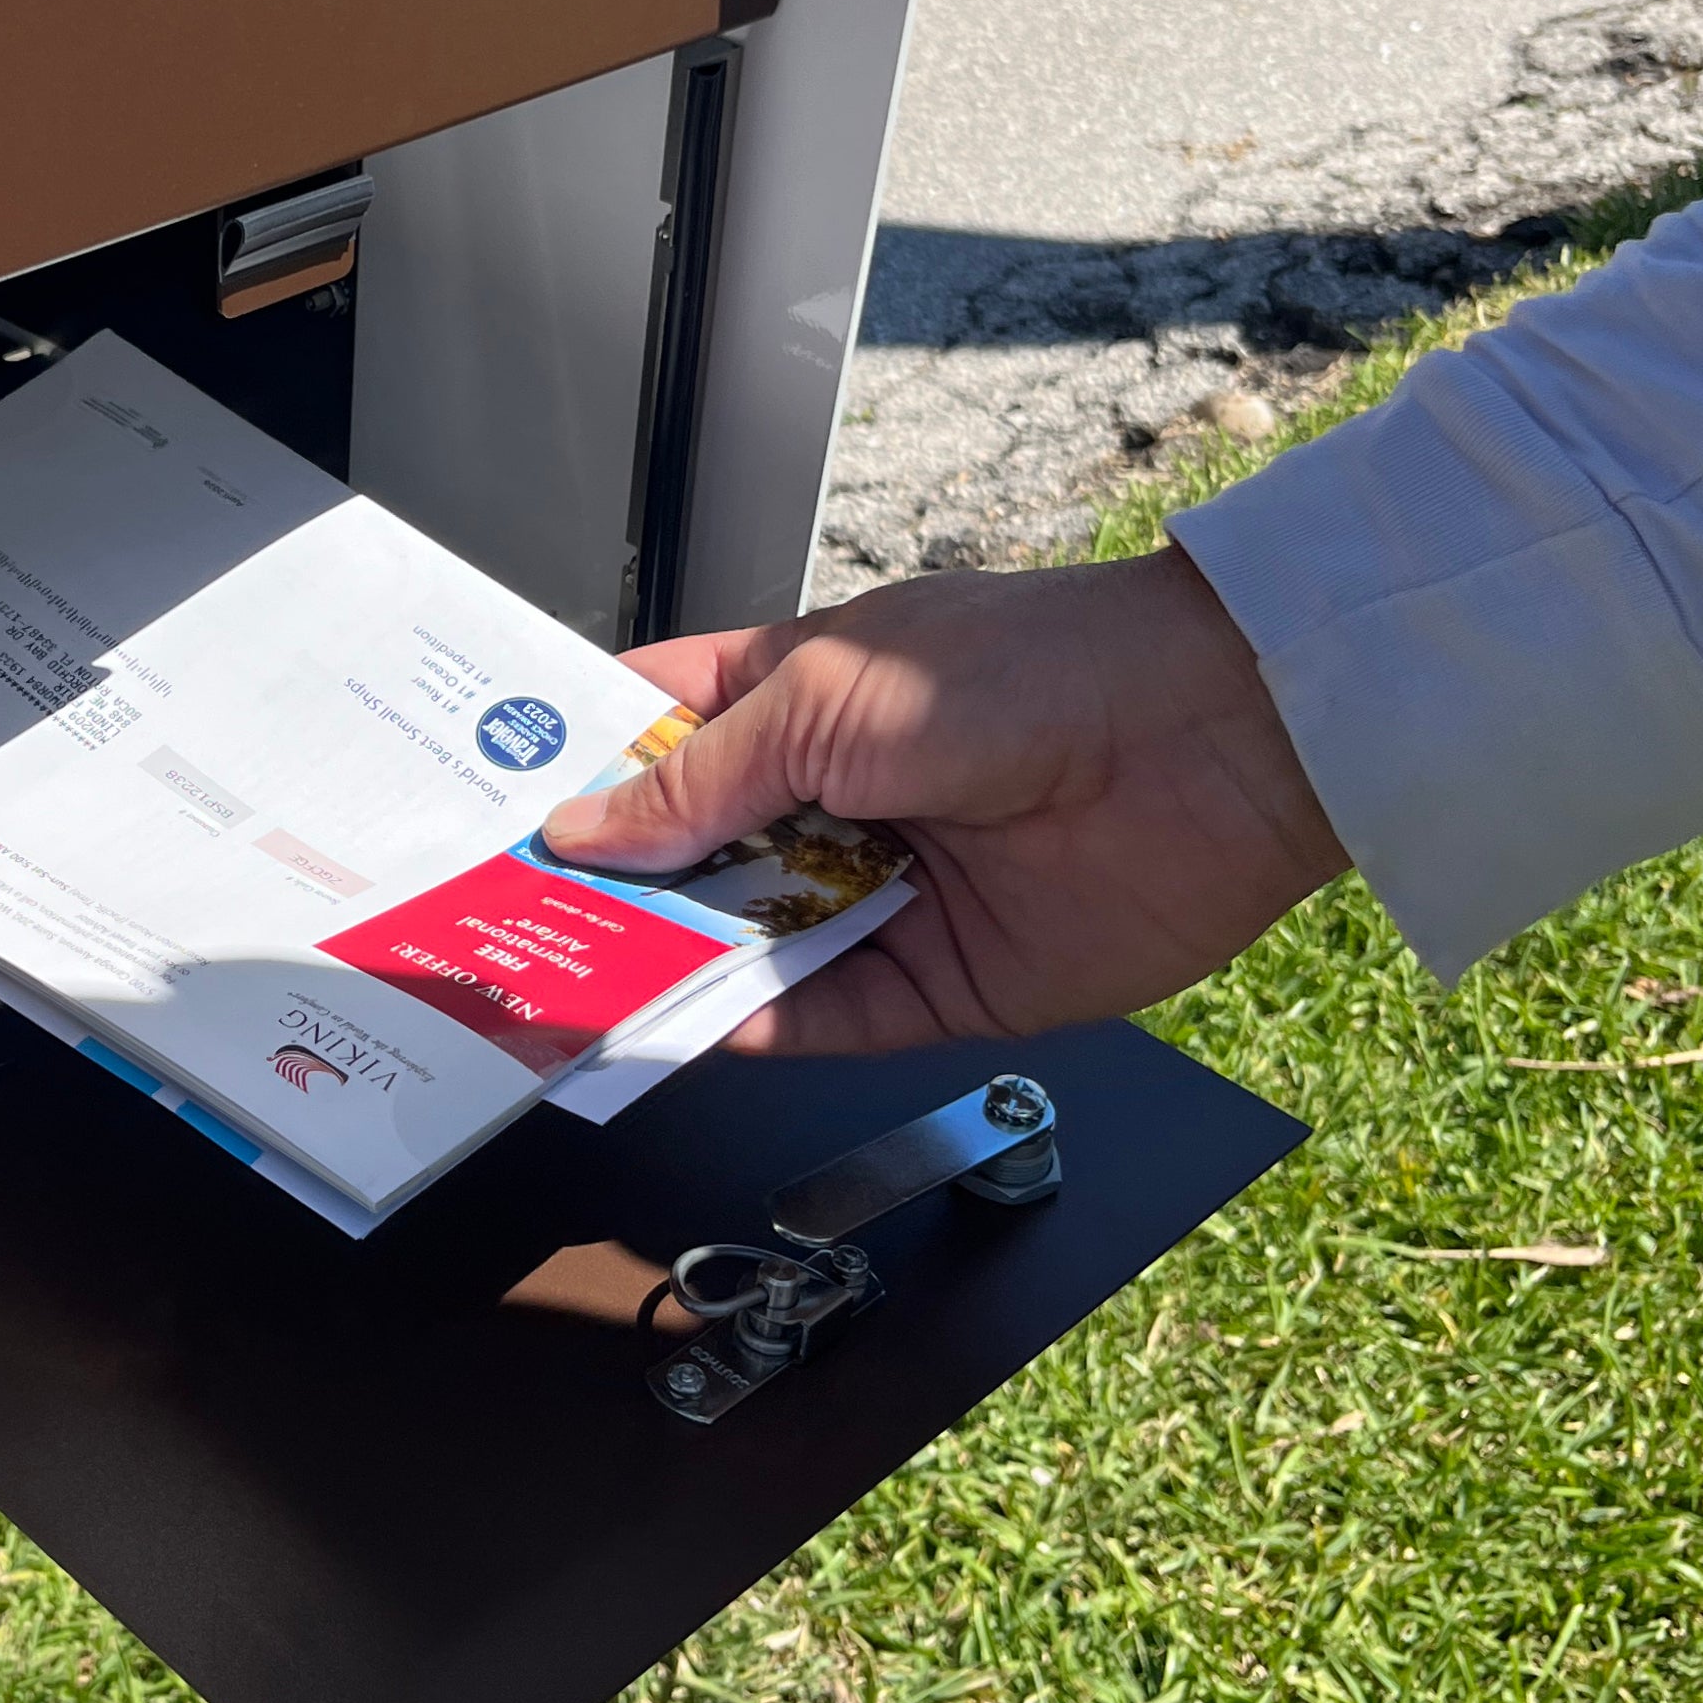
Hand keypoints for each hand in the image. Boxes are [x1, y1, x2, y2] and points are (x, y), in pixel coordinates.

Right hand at [540, 545, 1346, 1056]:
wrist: (1208, 738)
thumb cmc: (1021, 670)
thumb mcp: (823, 703)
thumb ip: (701, 780)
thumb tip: (588, 830)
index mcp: (799, 697)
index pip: (662, 734)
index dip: (582, 769)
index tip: (495, 809)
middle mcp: (835, 797)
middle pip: (694, 857)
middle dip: (611, 888)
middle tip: (507, 925)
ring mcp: (886, 891)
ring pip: (750, 946)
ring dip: (669, 966)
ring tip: (569, 991)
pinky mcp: (943, 979)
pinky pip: (827, 1017)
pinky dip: (756, 1028)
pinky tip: (684, 1032)